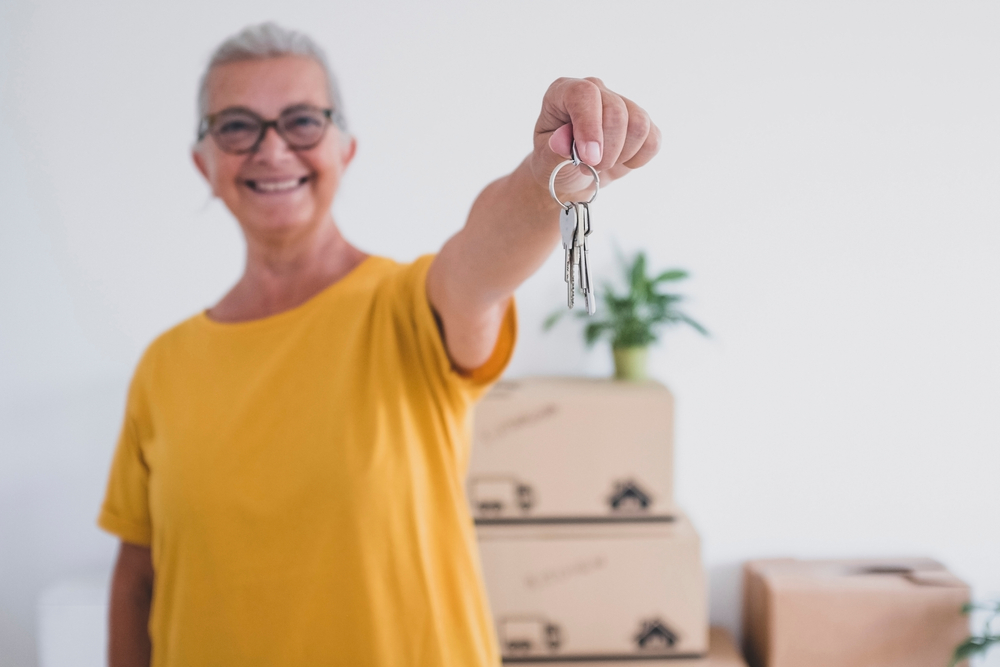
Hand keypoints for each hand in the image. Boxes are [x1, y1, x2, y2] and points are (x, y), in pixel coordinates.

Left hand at [530, 77, 660, 201]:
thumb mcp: (545, 160)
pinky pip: (652, 140)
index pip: (584, 94)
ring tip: (602, 165)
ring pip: (639, 125)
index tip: (589, 158)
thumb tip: (563, 140)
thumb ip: (553, 150)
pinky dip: (637, 159)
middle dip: (606, 150)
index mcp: (564, 92)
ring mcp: (621, 103)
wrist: (571, 176)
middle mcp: (595, 91)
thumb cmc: (554, 163)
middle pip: (616, 112)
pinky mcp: (641, 122)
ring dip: (622, 155)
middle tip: (589, 167)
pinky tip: (620, 162)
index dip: (590, 126)